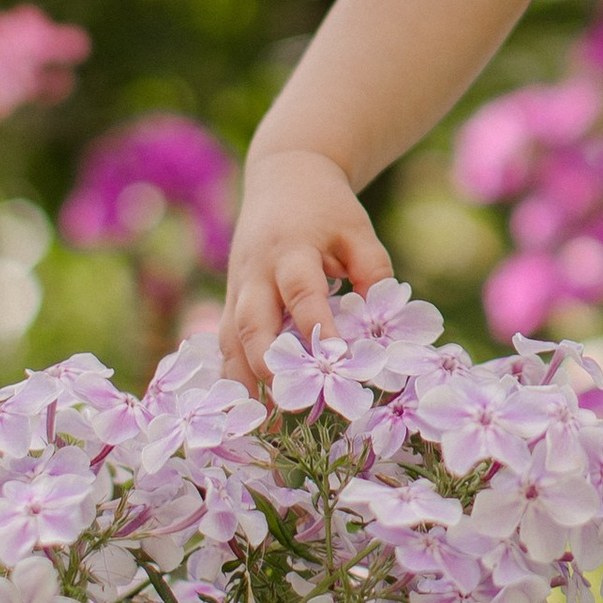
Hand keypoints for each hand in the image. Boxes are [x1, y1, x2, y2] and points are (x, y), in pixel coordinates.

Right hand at [219, 148, 390, 389]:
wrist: (284, 177)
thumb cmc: (329, 209)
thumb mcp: (359, 231)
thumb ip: (373, 273)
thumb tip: (377, 330)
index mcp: (291, 248)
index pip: (302, 291)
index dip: (317, 326)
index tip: (336, 362)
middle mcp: (256, 271)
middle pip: (253, 322)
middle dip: (267, 366)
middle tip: (289, 406)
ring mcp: (237, 287)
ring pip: (230, 338)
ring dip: (242, 381)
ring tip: (259, 425)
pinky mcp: (230, 299)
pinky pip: (225, 341)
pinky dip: (232, 374)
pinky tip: (243, 410)